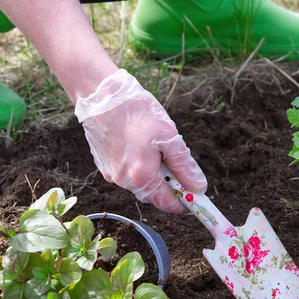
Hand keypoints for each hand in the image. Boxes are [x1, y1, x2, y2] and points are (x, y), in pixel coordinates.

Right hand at [74, 69, 206, 213]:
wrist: (100, 94)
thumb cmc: (138, 112)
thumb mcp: (170, 137)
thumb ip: (184, 166)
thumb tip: (198, 187)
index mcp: (141, 177)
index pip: (167, 203)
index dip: (185, 203)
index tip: (197, 198)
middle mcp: (123, 181)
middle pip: (154, 194)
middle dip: (170, 186)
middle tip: (181, 170)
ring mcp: (111, 173)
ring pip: (140, 183)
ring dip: (154, 175)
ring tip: (159, 150)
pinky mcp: (103, 164)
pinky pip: (127, 173)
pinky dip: (139, 167)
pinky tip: (142, 146)